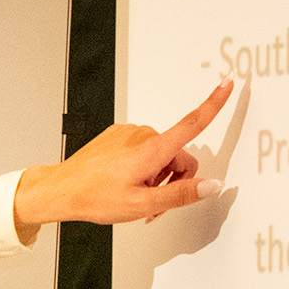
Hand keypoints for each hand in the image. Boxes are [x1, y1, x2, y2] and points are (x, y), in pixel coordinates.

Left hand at [13, 76, 233, 238]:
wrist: (60, 190)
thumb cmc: (94, 197)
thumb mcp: (143, 204)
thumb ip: (181, 195)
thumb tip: (211, 185)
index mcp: (151, 149)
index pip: (192, 123)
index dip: (214, 104)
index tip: (228, 84)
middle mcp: (141, 135)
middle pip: (178, 155)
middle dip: (172, 180)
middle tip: (153, 204)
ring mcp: (127, 133)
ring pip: (160, 155)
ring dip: (155, 176)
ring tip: (135, 195)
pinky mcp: (116, 136)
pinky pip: (142, 150)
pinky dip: (141, 168)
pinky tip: (124, 183)